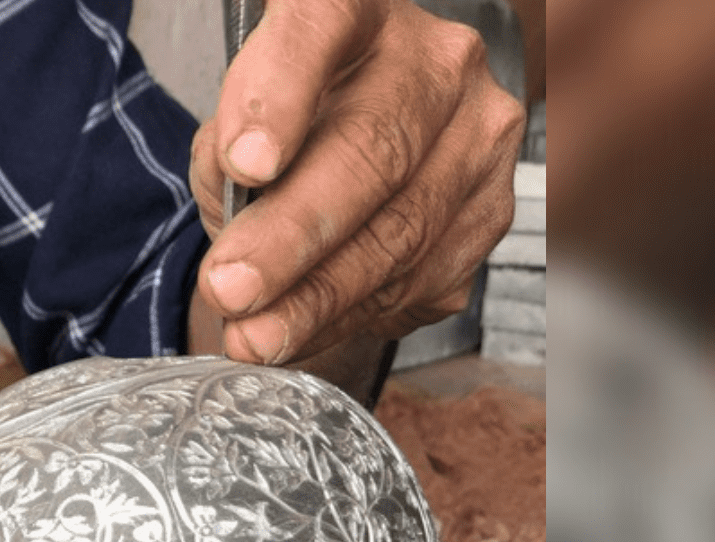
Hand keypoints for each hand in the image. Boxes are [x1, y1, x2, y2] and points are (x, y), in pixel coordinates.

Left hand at [188, 0, 524, 365]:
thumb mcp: (238, 125)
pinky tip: (306, 329)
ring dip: (318, 299)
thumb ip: (223, 160)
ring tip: (255, 335)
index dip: (281, 94)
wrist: (378, 143)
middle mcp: (434, 62)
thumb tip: (241, 234)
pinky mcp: (492, 208)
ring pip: (403, 230)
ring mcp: (478, 134)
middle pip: (372, 151)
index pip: (321, 23)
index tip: (245, 163)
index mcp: (357, 14)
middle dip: (291, 237)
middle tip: (233, 289)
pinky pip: (424, 278)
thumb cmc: (294, 129)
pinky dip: (353, 316)